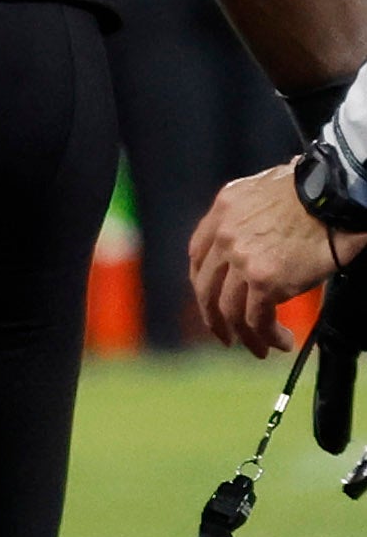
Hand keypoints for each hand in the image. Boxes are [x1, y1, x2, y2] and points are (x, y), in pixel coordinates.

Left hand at [189, 161, 351, 357]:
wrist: (337, 192)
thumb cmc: (317, 189)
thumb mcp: (268, 189)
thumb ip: (253, 214)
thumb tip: (263, 232)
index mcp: (223, 210)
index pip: (199, 255)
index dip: (203, 283)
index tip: (211, 299)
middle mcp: (224, 235)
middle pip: (206, 288)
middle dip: (214, 318)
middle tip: (226, 335)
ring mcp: (242, 260)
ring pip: (230, 310)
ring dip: (244, 335)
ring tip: (259, 347)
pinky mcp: (265, 281)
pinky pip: (257, 319)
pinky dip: (267, 336)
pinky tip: (280, 342)